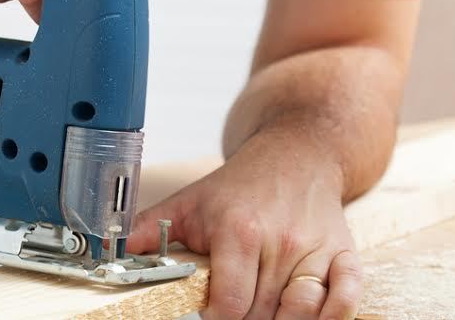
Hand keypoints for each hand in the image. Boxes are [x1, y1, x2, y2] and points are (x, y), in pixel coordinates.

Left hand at [126, 130, 362, 319]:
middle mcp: (281, 240)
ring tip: (261, 315)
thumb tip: (107, 254)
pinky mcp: (342, 253)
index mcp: (239, 229)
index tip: (203, 319)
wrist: (297, 151)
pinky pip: (347, 296)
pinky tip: (311, 318)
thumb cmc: (243, 183)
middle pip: (262, 314)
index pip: (230, 304)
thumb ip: (147, 230)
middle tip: (230, 313)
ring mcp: (315, 248)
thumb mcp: (189, 202)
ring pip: (303, 312)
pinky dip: (334, 314)